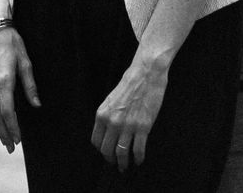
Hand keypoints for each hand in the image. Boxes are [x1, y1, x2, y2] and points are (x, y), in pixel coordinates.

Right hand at [0, 27, 39, 151]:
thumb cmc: (11, 43)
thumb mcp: (25, 61)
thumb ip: (30, 85)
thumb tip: (36, 104)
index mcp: (4, 80)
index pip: (7, 112)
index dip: (13, 128)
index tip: (18, 139)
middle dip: (3, 133)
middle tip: (11, 146)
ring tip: (3, 138)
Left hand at [90, 56, 168, 170]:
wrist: (145, 75)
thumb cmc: (129, 85)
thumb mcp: (110, 100)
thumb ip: (107, 117)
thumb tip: (108, 133)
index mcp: (101, 115)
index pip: (96, 141)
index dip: (101, 150)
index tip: (106, 153)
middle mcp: (112, 122)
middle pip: (107, 150)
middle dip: (111, 159)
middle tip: (116, 163)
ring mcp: (128, 126)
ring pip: (121, 153)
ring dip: (123, 163)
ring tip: (125, 167)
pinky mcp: (143, 127)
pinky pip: (138, 150)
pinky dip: (139, 158)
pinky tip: (139, 160)